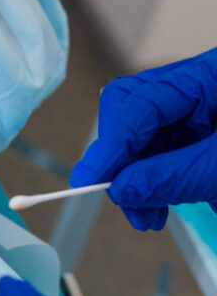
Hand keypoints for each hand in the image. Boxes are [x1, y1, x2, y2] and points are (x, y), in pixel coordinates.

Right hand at [71, 47, 216, 230]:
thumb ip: (172, 176)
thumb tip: (120, 188)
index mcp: (208, 77)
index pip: (138, 102)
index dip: (110, 144)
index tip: (90, 181)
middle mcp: (196, 88)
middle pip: (133, 116)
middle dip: (121, 161)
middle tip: (122, 200)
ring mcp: (198, 111)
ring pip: (144, 140)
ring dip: (138, 181)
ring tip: (148, 218)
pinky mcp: (200, 134)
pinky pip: (163, 153)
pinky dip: (156, 182)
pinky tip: (158, 205)